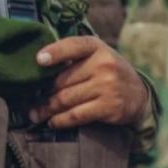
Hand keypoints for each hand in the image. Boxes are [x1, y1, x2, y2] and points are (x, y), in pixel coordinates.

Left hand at [29, 36, 148, 129]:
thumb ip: (72, 56)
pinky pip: (77, 115)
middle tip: (29, 101)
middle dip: (43, 93)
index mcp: (96, 47)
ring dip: (47, 109)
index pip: (73, 46)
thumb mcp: (96, 55)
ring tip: (35, 114)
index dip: (54, 52)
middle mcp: (103, 64)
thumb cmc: (107, 71)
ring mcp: (107, 86)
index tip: (38, 60)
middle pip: (62, 80)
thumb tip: (38, 66)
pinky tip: (53, 121)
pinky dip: (60, 120)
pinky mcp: (108, 107)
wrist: (139, 94)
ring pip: (66, 99)